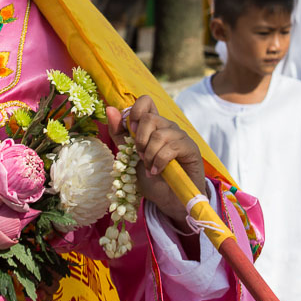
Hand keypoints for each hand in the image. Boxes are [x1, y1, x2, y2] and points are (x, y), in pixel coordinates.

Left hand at [105, 95, 207, 228]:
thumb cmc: (149, 176)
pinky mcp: (190, 148)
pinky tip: (157, 171)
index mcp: (153, 125)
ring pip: (158, 134)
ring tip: (149, 168)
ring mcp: (180, 136)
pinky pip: (170, 148)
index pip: (146, 101)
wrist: (167, 199)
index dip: (135, 111)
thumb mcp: (127, 155)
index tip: (131, 132)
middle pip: (148, 118)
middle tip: (139, 157)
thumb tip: (110, 108)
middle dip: (139, 141)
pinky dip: (159, 162)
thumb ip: (119, 133)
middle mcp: (167, 126)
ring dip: (149, 155)